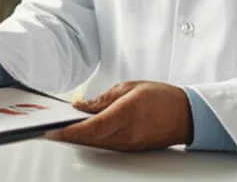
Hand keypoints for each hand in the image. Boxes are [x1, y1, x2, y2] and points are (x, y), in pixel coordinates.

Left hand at [45, 81, 191, 151]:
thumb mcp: (129, 88)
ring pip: (96, 144)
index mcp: (126, 114)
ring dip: (79, 138)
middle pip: (90, 139)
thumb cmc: (161, 97)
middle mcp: (127, 133)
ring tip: (63, 130)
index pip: (91, 127)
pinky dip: (93, 140)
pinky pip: (107, 146)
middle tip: (50, 131)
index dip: (70, 130)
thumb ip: (103, 99)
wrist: (186, 115)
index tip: (53, 130)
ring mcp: (129, 144)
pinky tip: (84, 133)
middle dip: (69, 136)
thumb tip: (82, 106)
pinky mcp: (132, 149)